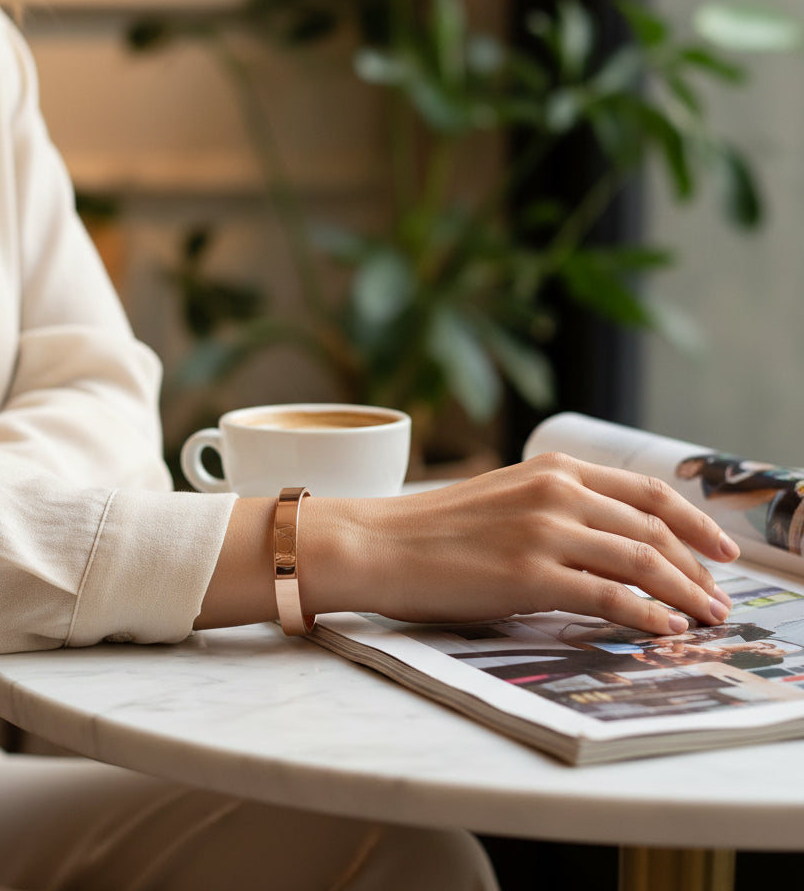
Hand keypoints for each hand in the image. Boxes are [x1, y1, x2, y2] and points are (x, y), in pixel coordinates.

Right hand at [325, 452, 739, 633]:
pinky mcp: (531, 575)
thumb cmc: (434, 530)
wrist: (378, 544)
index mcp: (553, 468)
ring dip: (685, 595)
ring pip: (643, 563)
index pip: (647, 492)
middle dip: (698, 567)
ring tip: (705, 618)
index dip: (695, 522)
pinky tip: (666, 630)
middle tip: (719, 597)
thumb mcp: (506, 499)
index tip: (721, 549)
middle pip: (655, 529)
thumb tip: (615, 550)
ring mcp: (545, 531)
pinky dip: (648, 616)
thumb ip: (559, 511)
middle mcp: (557, 492)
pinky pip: (611, 598)